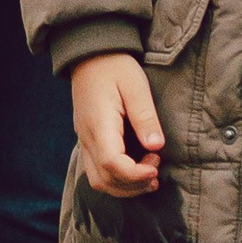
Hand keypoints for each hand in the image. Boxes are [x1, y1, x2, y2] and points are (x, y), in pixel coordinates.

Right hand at [72, 51, 164, 192]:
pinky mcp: (88, 140)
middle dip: (132, 186)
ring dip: (124, 187)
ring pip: (97, 180)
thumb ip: (145, 117)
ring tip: (149, 177)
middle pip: (103, 179)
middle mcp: (87, 137)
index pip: (111, 163)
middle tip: (156, 173)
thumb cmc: (116, 66)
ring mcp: (84, 140)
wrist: (91, 55)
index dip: (135, 174)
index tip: (156, 168)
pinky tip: (136, 171)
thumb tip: (156, 147)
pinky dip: (116, 179)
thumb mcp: (135, 86)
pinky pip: (96, 171)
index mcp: (99, 124)